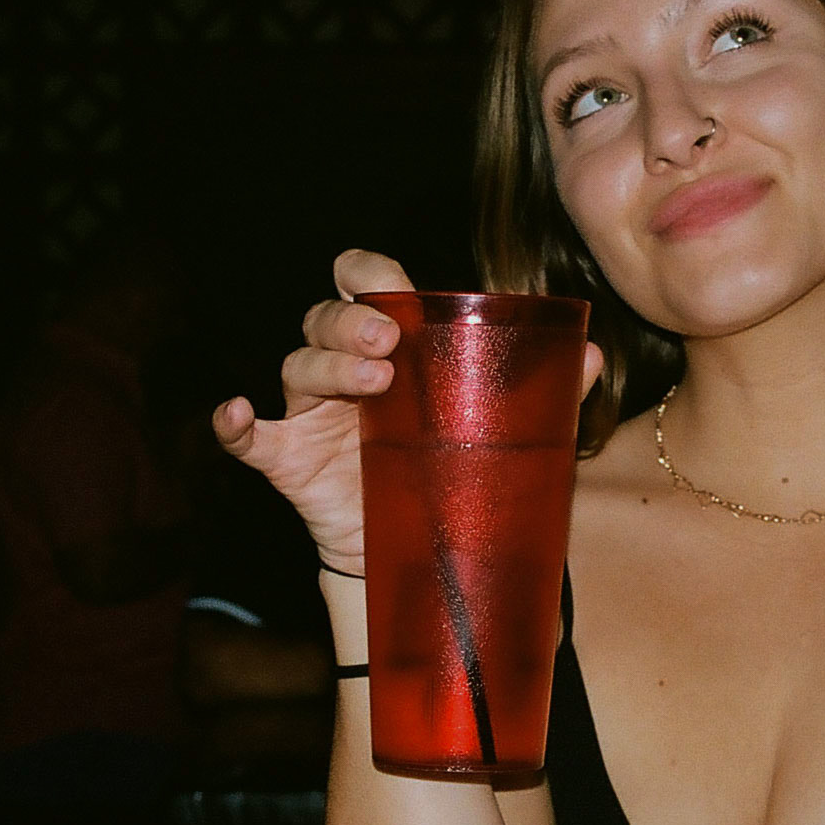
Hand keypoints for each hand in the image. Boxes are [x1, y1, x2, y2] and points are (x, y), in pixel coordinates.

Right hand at [213, 251, 605, 577]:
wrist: (425, 551)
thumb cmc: (454, 468)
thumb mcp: (501, 427)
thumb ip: (541, 392)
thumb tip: (591, 355)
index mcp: (387, 347)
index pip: (361, 283)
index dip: (368, 273)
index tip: (397, 288)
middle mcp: (342, 370)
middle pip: (325, 320)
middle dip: (352, 323)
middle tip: (387, 344)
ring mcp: (310, 416)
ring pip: (296, 366)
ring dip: (325, 365)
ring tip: (371, 382)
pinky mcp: (289, 461)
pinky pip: (249, 438)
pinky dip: (233, 423)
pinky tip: (235, 412)